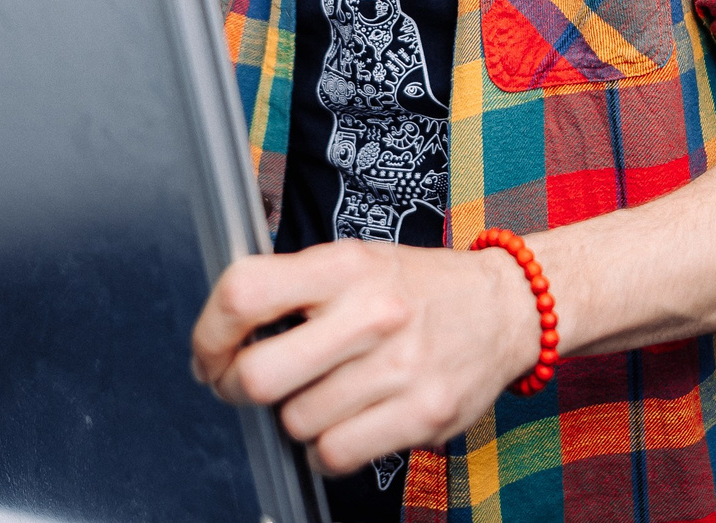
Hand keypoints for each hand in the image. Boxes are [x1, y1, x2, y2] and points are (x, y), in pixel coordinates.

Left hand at [192, 239, 540, 475]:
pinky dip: (326, 449)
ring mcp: (401, 368)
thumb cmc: (418, 288)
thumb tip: (223, 331)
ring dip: (295, 418)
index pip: (245, 293)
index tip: (210, 352)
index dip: (209, 333)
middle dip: (238, 388)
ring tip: (322, 394)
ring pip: (296, 422)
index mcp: (345, 266)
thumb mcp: (355, 260)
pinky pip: (336, 454)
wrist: (506, 307)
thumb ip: (294, 287)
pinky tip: (343, 423)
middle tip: (247, 384)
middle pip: (259, 376)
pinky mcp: (423, 414)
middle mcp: (372, 314)